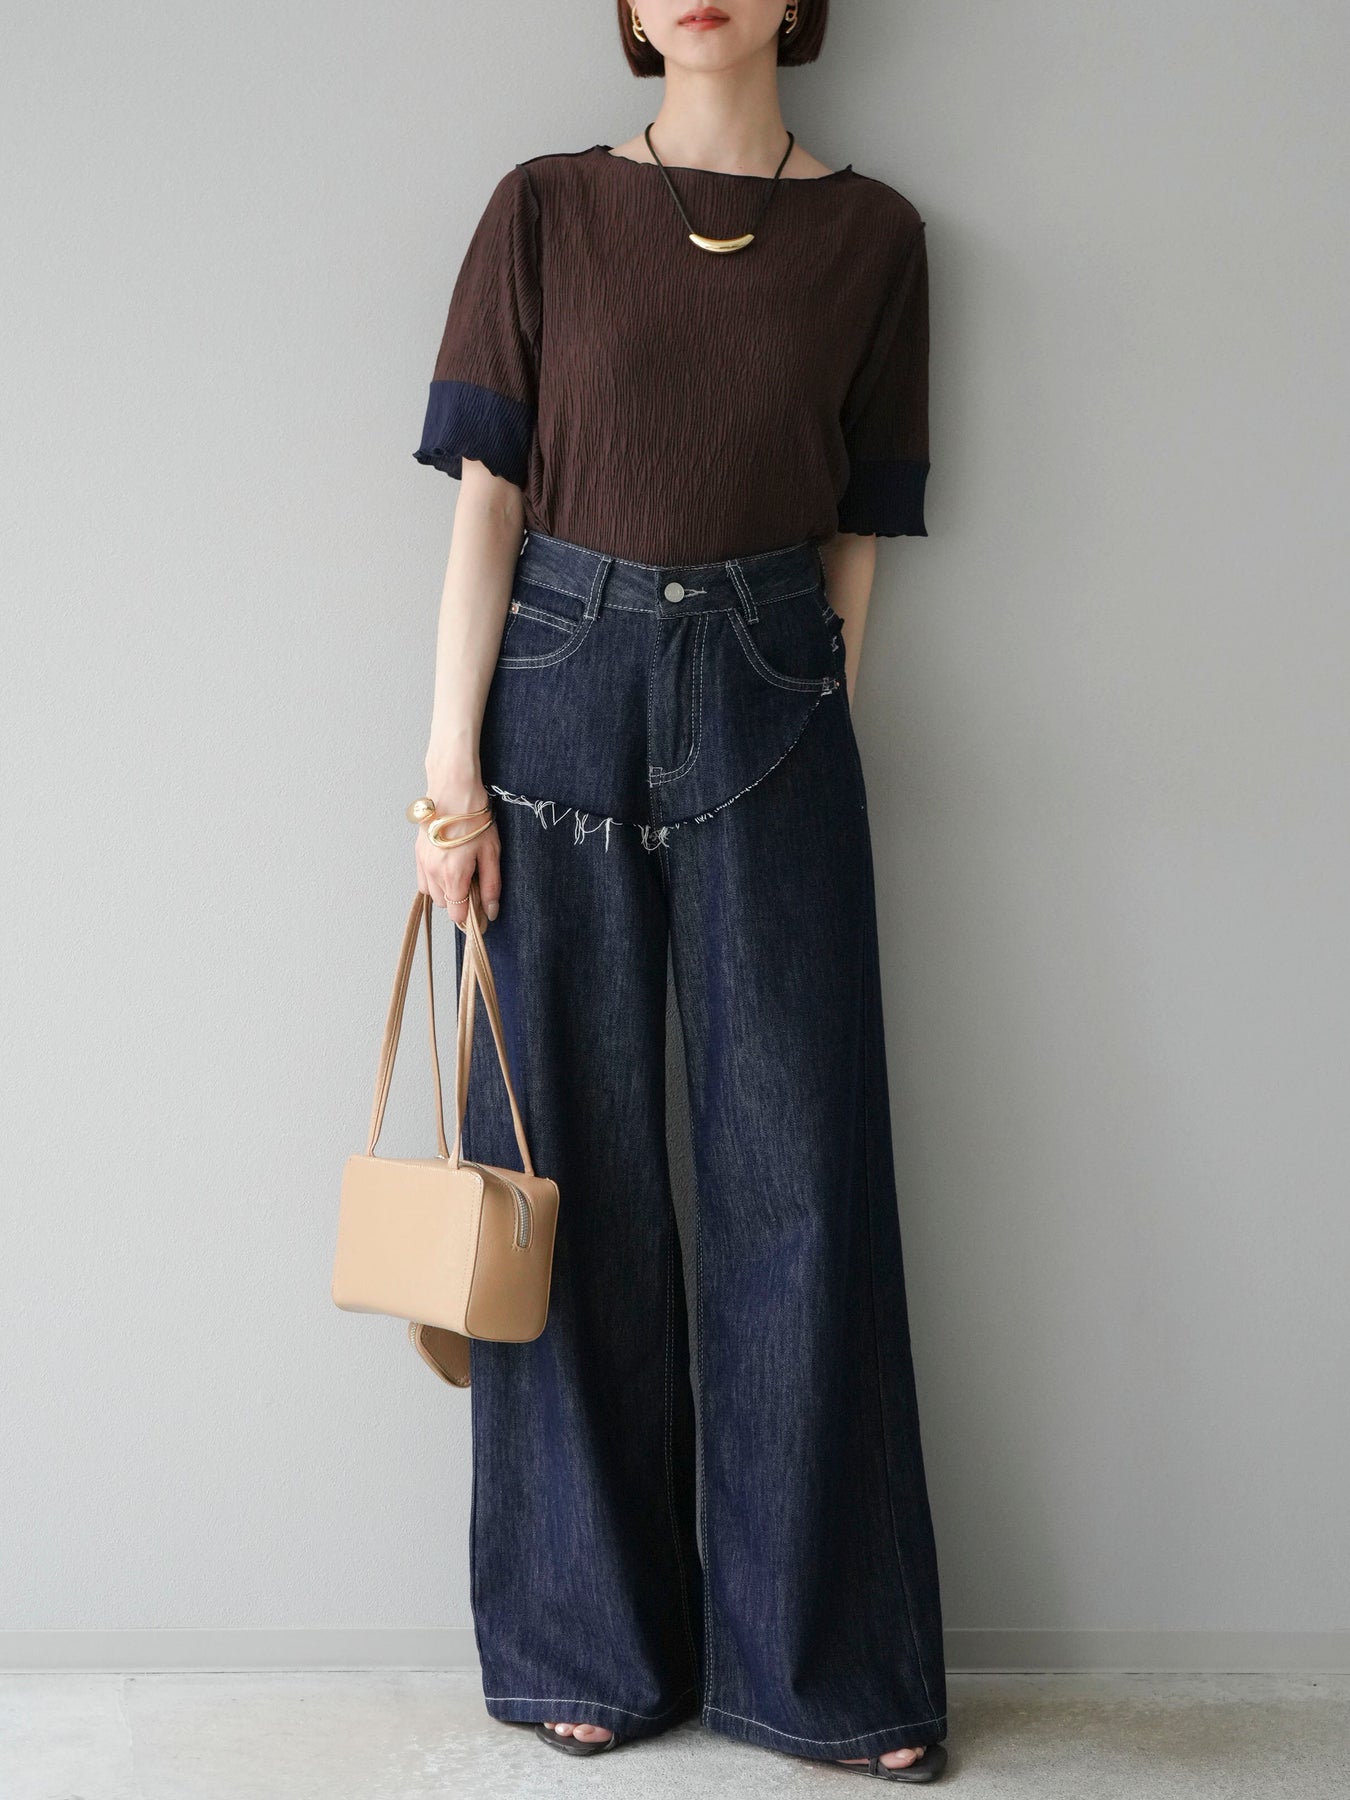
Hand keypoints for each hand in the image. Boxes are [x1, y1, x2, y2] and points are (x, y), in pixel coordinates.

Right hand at [414, 781, 501, 928]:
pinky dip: (435, 881)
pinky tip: (449, 868)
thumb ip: (490, 885)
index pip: (457, 914)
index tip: (482, 916)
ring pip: (432, 893)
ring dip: (446, 892)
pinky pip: (423, 879)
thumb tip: (490, 912)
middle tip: (476, 887)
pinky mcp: (417, 853)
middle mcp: (433, 872)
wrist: (453, 789)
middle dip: (460, 902)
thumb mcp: (491, 853)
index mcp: (452, 875)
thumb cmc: (475, 818)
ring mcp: (422, 862)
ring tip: (463, 875)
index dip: (471, 919)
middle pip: (445, 905)